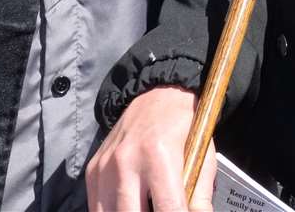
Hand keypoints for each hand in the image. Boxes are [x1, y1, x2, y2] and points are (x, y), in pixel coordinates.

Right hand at [85, 86, 213, 211]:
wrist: (157, 95)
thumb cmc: (182, 125)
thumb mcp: (202, 153)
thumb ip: (200, 191)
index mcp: (159, 154)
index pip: (168, 208)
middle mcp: (126, 160)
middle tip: (162, 209)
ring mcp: (105, 167)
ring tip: (146, 206)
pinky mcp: (92, 171)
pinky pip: (96, 207)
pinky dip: (112, 211)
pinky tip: (131, 205)